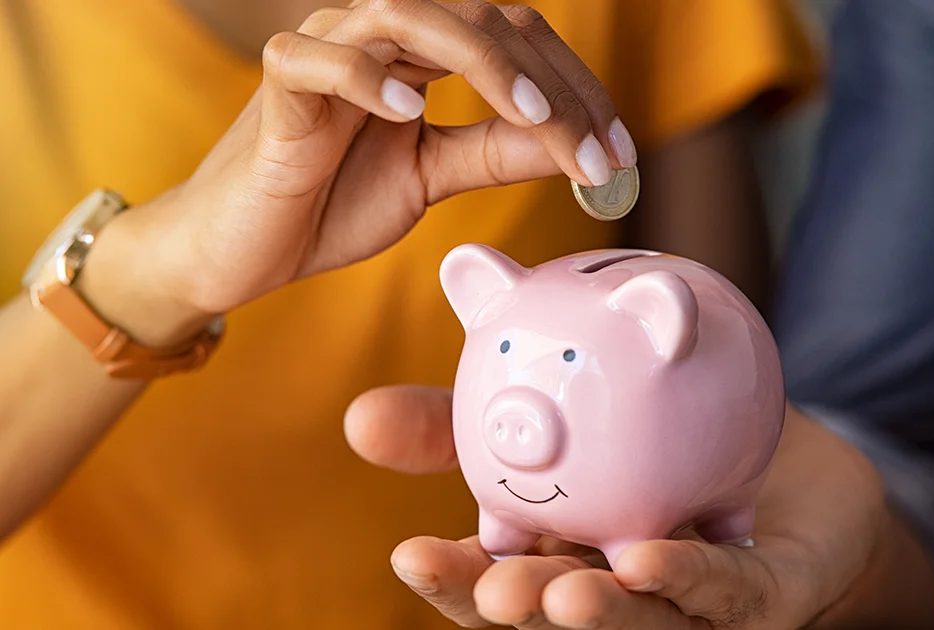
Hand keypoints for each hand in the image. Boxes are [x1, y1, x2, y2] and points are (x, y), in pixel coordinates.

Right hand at [81, 0, 636, 346]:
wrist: (242, 249)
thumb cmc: (330, 203)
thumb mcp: (431, 178)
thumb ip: (494, 153)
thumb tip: (572, 146)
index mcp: (422, 54)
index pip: (516, 41)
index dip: (575, 90)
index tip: (620, 154)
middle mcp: (380, 36)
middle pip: (482, 20)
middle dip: (551, 85)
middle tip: (597, 153)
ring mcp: (326, 51)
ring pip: (410, 18)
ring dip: (484, 65)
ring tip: (534, 119)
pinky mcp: (278, 87)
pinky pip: (318, 59)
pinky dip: (365, 77)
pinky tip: (410, 111)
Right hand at [344, 387, 933, 628]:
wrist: (774, 436)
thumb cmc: (655, 434)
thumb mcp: (555, 413)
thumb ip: (465, 421)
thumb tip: (358, 415)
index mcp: (562, 556)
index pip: (499, 580)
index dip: (456, 580)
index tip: (408, 554)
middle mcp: (620, 592)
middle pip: (558, 615)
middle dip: (518, 611)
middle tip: (490, 586)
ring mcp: (691, 604)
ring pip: (642, 622)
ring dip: (598, 615)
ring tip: (558, 595)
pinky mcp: (764, 593)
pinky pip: (727, 591)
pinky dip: (689, 579)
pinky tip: (650, 559)